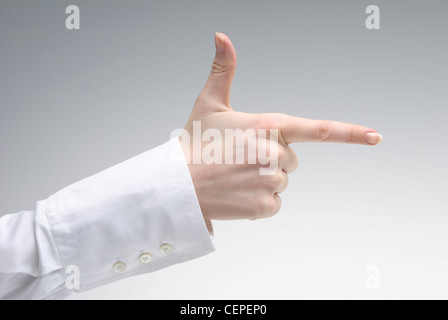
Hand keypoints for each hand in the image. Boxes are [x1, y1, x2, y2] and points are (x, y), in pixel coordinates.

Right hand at [181, 33, 381, 220]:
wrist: (178, 185)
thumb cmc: (194, 144)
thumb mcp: (209, 104)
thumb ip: (223, 70)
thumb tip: (221, 35)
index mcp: (267, 125)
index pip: (317, 129)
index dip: (350, 133)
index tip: (375, 137)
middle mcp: (274, 152)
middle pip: (291, 160)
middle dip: (271, 160)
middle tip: (240, 160)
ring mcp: (271, 181)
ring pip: (282, 182)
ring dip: (263, 181)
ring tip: (235, 177)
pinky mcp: (265, 206)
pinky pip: (274, 204)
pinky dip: (258, 202)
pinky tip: (237, 194)